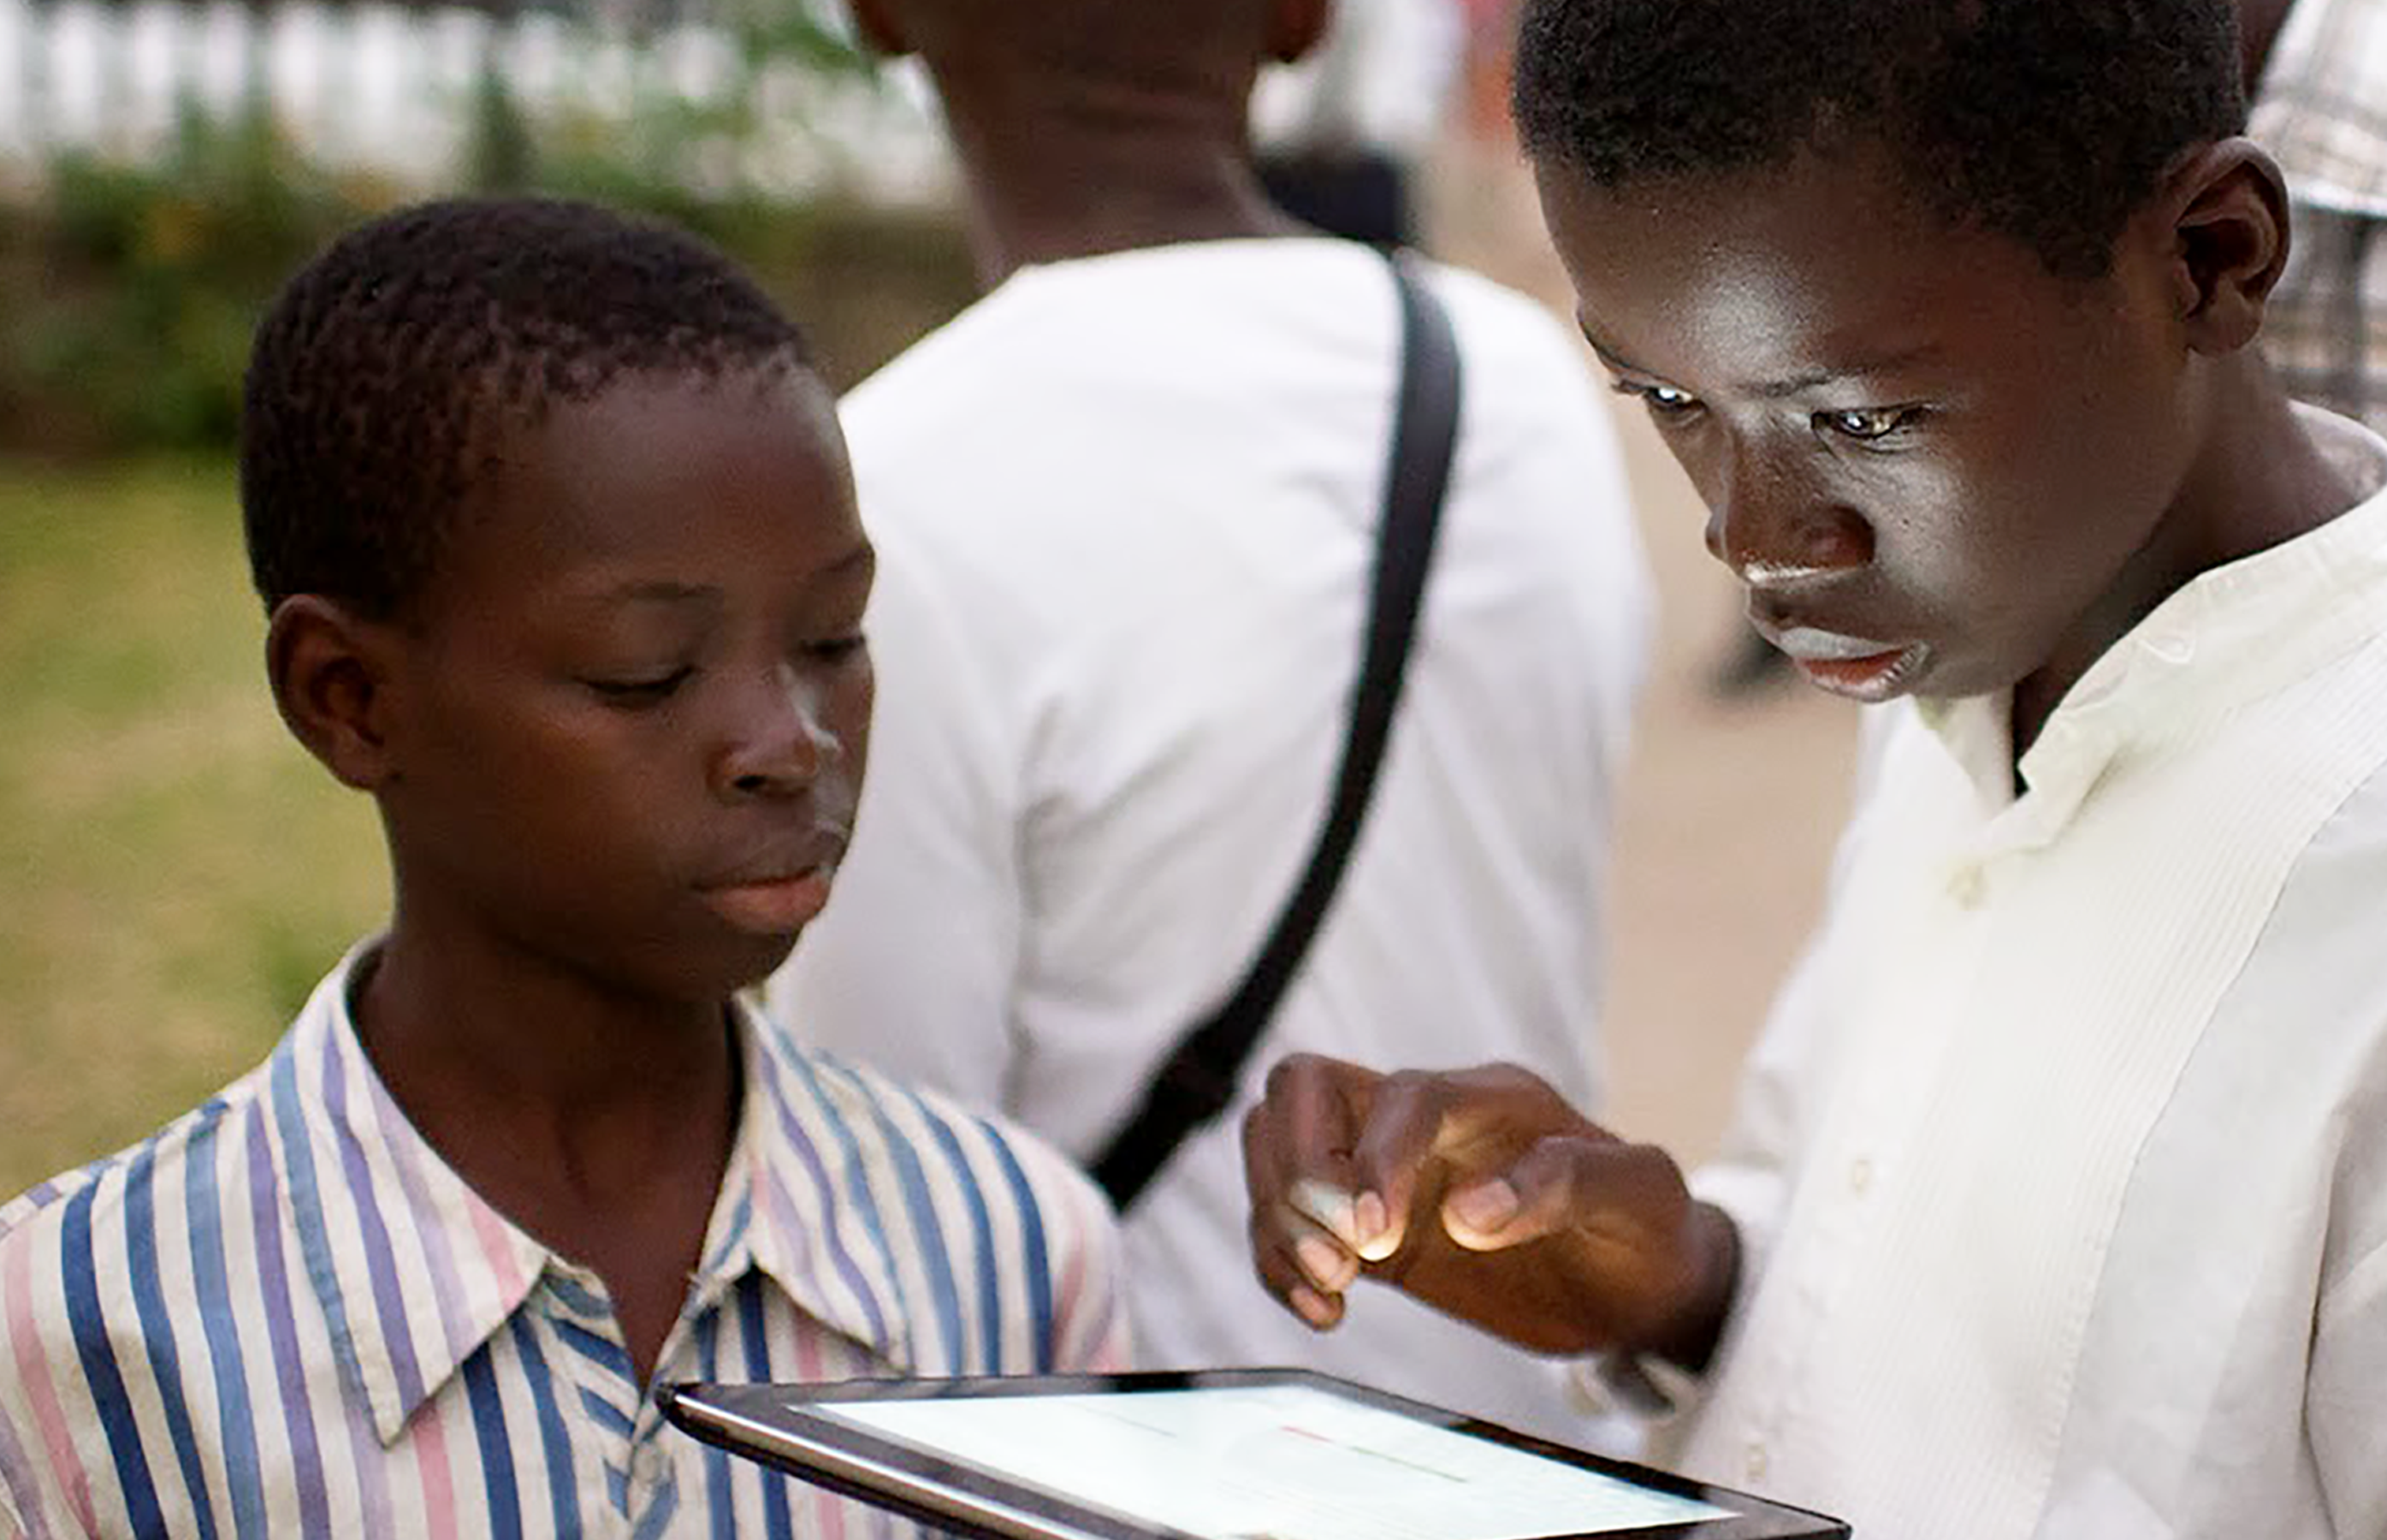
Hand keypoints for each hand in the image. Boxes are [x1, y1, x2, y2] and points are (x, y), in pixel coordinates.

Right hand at [1242, 1054, 1737, 1365]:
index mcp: (1492, 1098)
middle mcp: (1423, 1118)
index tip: (1378, 1243)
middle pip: (1301, 1088)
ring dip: (1278, 1216)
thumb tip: (1467, 1213)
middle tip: (1348, 1260)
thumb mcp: (1640, 1198)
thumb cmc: (1647, 1228)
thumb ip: (1565, 1186)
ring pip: (1272, 1141)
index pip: (1402, 1096)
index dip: (1375, 1160)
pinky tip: (1323, 1312)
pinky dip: (1276, 1261)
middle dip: (1299, 1173)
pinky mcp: (1365, 1225)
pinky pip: (1282, 1216)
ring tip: (1334, 1289)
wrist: (1639, 1284)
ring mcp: (1385, 1168)